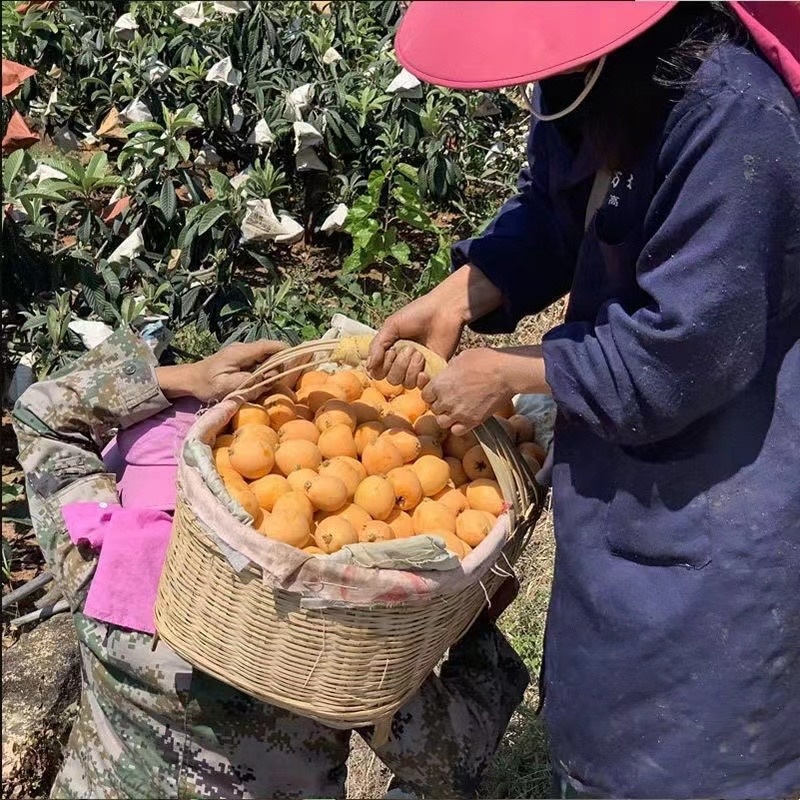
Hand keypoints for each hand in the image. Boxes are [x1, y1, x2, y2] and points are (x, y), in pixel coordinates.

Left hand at [157, 340, 286, 402]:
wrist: (189, 379)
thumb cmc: (206, 383)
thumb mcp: (226, 386)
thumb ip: (248, 382)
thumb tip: (268, 378)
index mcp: (241, 352)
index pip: (269, 345)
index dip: (285, 351)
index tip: (297, 360)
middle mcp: (244, 348)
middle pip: (270, 351)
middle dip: (279, 364)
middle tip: (282, 380)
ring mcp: (242, 353)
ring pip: (265, 357)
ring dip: (271, 369)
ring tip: (271, 383)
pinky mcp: (241, 359)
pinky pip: (258, 362)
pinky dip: (264, 371)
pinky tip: (261, 383)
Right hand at [366, 292, 464, 389]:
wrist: (444, 311)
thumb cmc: (417, 314)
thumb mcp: (392, 325)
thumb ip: (377, 345)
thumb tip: (369, 367)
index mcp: (391, 350)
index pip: (379, 371)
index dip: (383, 366)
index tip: (391, 350)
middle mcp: (403, 362)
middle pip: (392, 380)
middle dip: (399, 365)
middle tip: (410, 348)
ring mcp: (418, 367)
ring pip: (406, 383)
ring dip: (411, 369)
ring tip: (420, 353)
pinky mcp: (433, 371)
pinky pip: (422, 386)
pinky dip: (420, 380)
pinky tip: (424, 370)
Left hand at [421, 348, 513, 435]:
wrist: (506, 373)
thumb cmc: (485, 361)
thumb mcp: (461, 358)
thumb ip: (449, 370)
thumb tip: (446, 375)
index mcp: (440, 383)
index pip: (425, 395)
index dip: (432, 393)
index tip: (440, 391)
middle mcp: (446, 400)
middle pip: (434, 409)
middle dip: (441, 404)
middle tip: (452, 399)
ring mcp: (458, 413)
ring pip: (442, 422)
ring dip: (448, 417)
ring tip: (457, 410)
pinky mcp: (472, 421)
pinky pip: (457, 430)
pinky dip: (458, 426)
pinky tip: (465, 418)